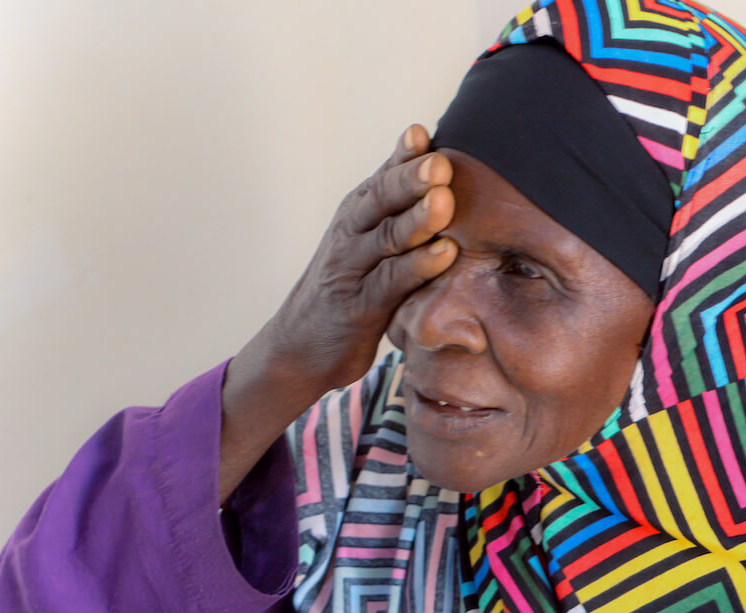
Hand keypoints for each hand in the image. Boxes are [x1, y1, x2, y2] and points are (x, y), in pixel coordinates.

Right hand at [264, 123, 456, 396]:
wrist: (300, 347)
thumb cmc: (350, 287)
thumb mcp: (370, 243)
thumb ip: (397, 210)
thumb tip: (435, 164)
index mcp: (357, 214)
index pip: (382, 178)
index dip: (402, 156)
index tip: (423, 132)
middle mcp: (351, 234)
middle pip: (380, 200)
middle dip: (409, 179)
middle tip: (439, 163)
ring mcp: (352, 270)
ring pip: (386, 238)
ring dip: (416, 219)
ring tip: (444, 201)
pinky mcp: (359, 307)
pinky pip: (391, 283)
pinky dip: (418, 268)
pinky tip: (444, 253)